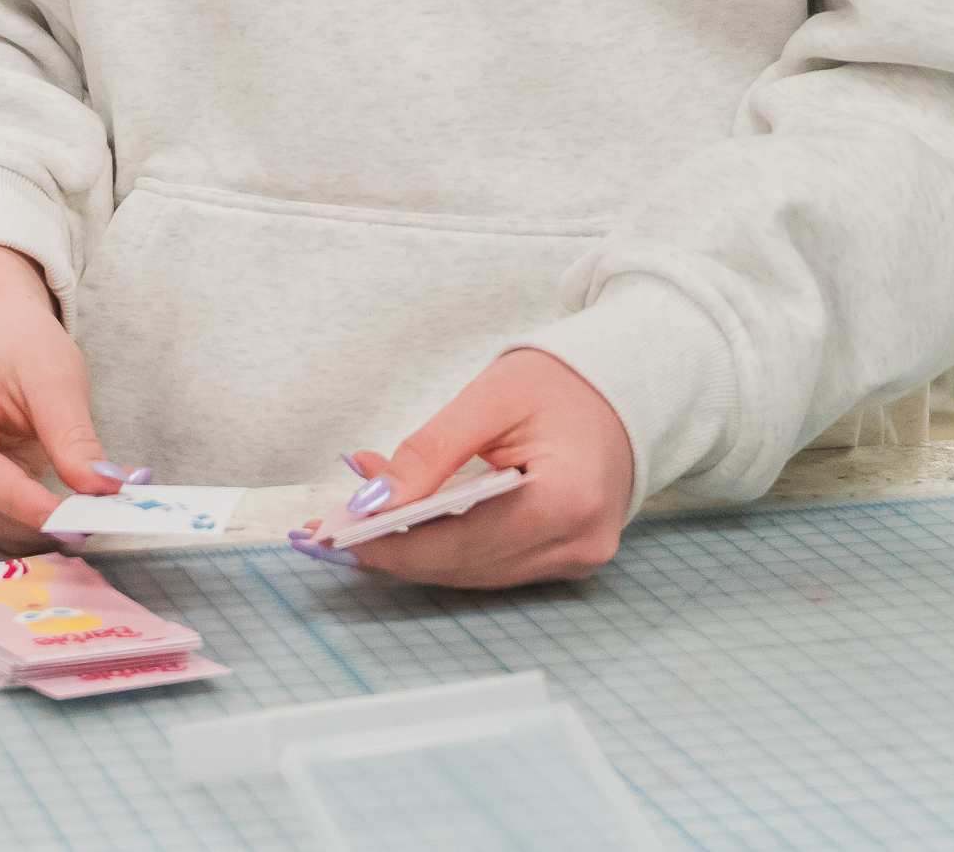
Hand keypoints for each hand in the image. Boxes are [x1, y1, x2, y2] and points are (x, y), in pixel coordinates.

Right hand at [0, 244, 115, 548]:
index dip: (25, 503)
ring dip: (29, 528)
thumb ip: (74, 437)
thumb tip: (100, 488)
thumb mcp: (56, 377)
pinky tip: (51, 513)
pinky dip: (19, 524)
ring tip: (78, 515)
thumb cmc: (17, 345)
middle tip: (93, 522)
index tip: (75, 522)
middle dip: (34, 519)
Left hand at [319, 349, 635, 588]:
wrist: (626, 386)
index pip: (464, 542)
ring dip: (414, 551)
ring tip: (353, 523)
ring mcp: (577, 559)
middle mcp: (578, 545)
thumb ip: (431, 451)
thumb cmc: (562, 383)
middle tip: (326, 532)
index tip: (335, 535)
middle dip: (394, 551)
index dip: (395, 545)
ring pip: (477, 571)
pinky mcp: (567, 556)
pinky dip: (447, 545)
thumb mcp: (490, 399)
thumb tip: (373, 499)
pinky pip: (495, 562)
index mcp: (566, 502)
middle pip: (467, 566)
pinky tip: (403, 523)